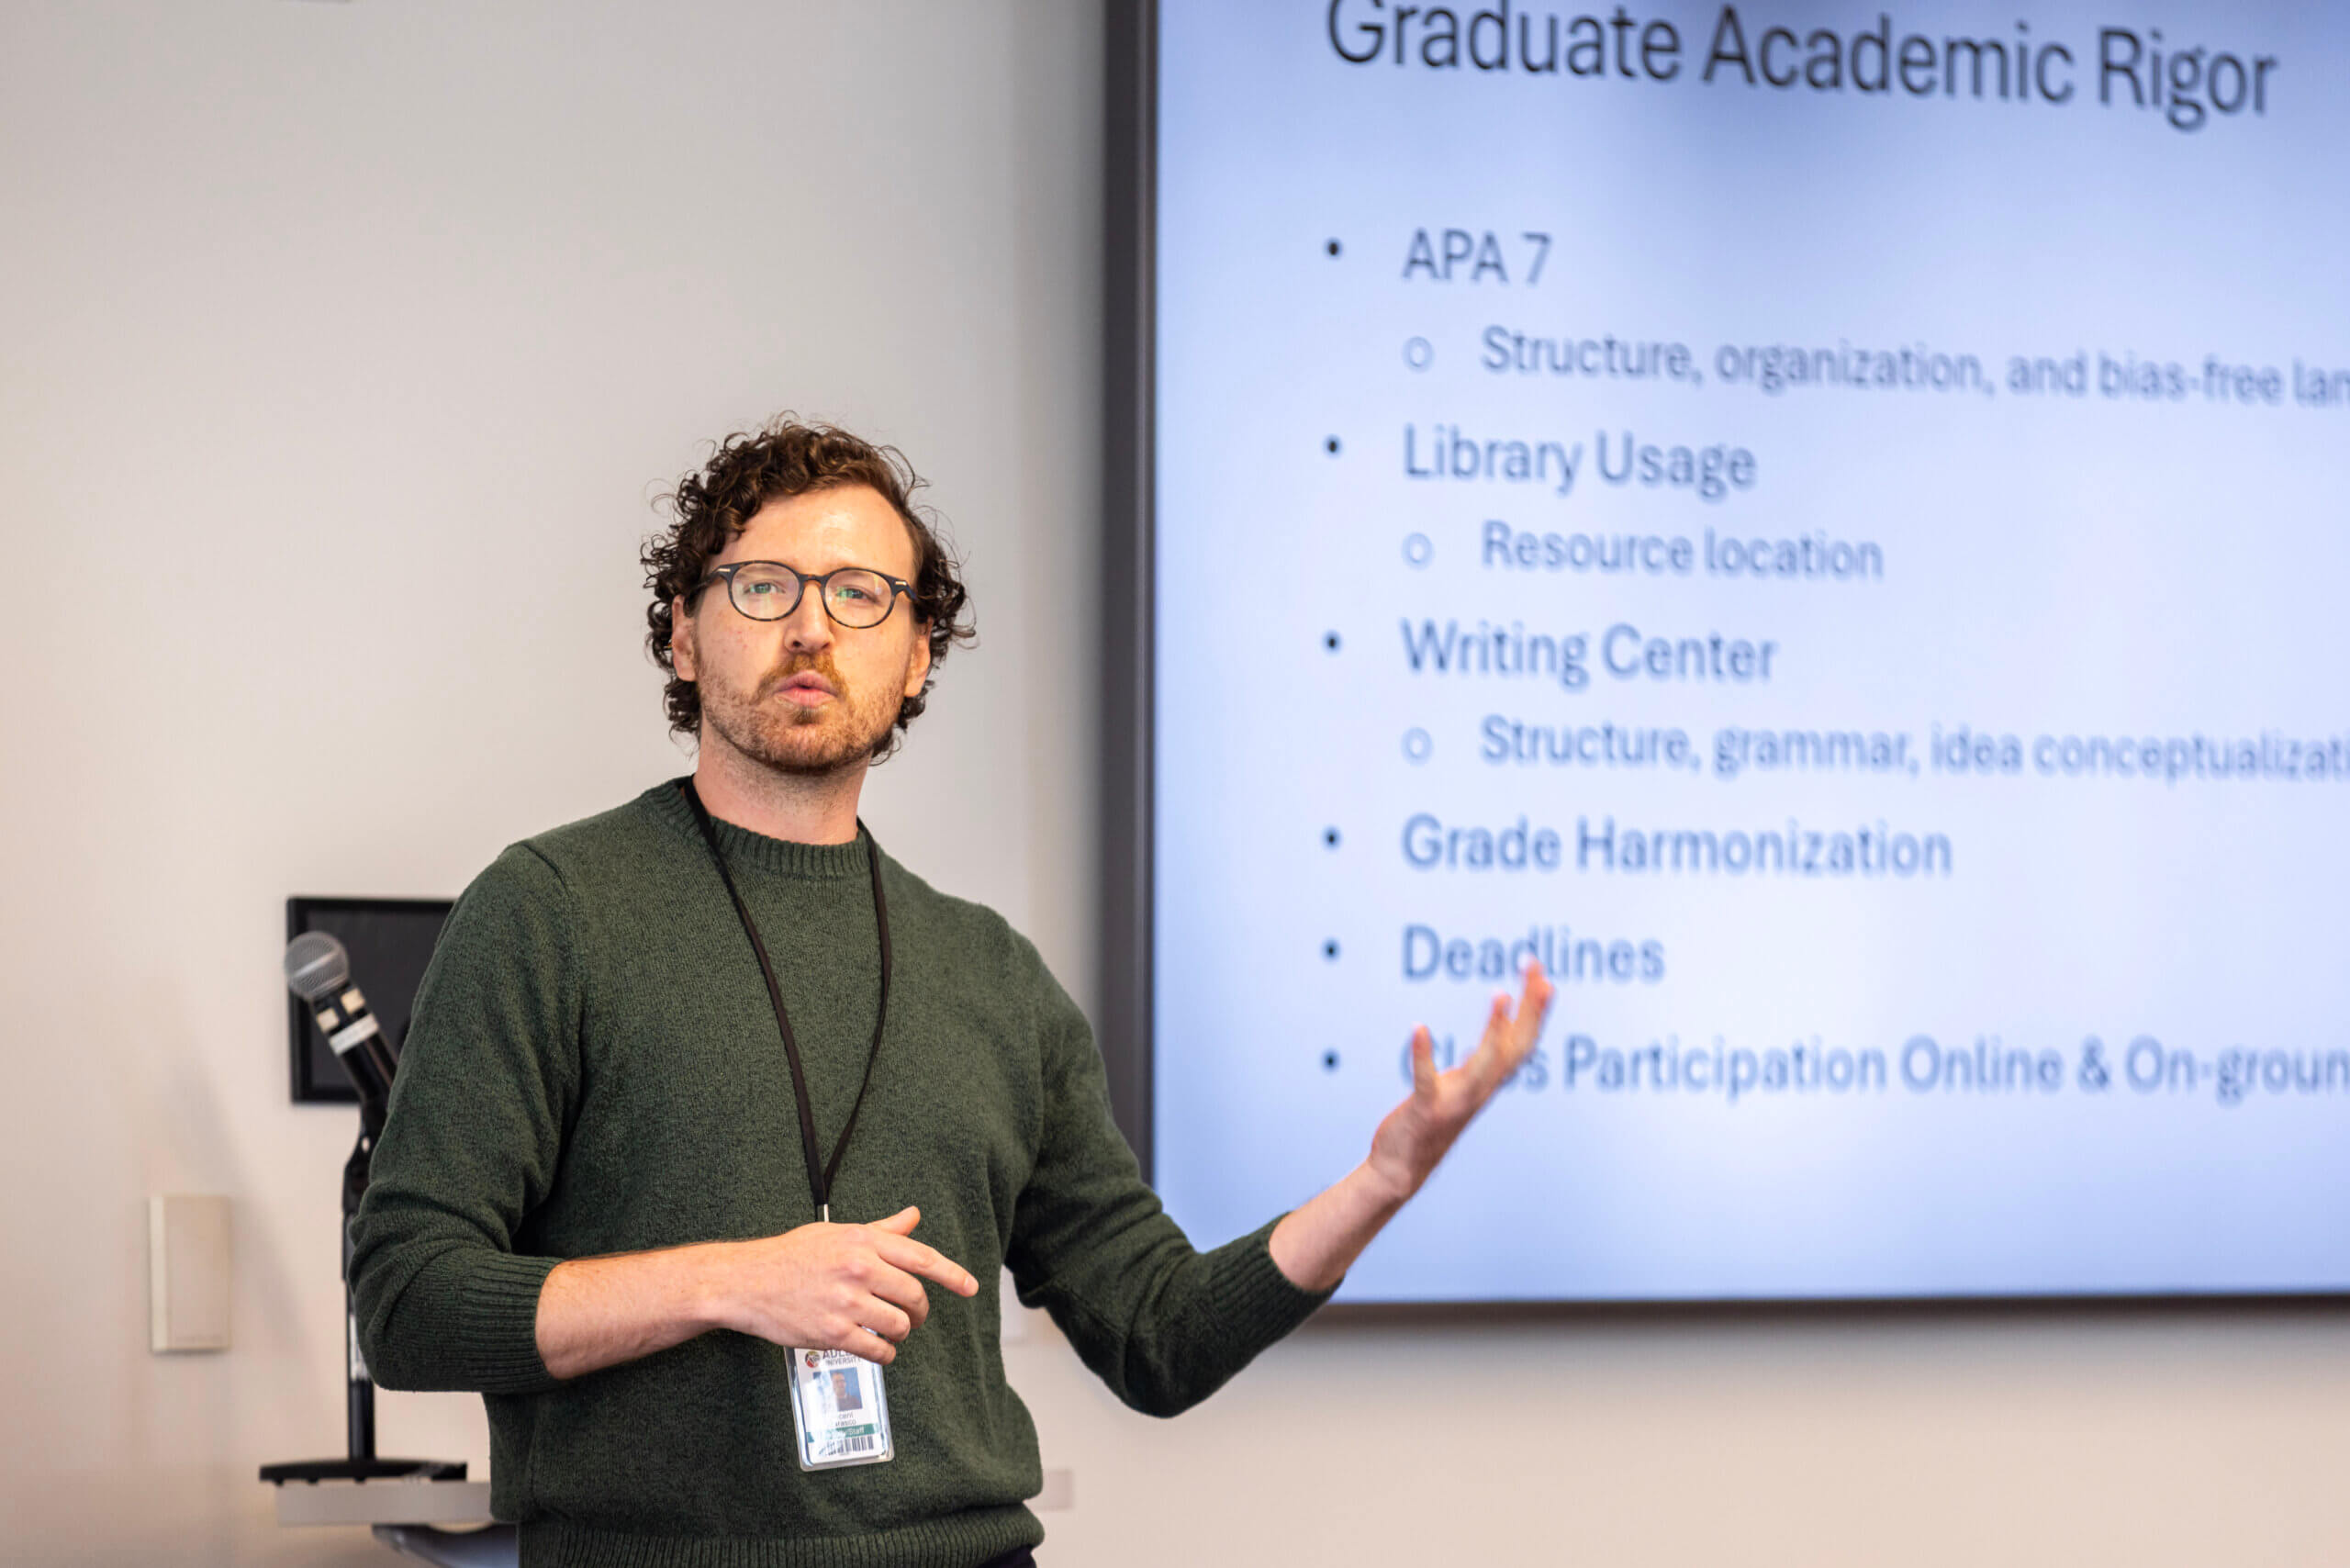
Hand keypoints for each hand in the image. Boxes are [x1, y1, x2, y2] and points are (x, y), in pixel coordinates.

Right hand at [711, 1206, 977, 1364]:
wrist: (747, 1281)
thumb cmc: (791, 1255)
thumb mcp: (838, 1233)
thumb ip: (881, 1230)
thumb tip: (912, 1217)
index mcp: (863, 1241)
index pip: (922, 1257)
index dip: (952, 1275)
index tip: (970, 1287)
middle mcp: (859, 1269)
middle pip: (915, 1296)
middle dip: (921, 1311)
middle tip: (915, 1316)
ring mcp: (846, 1303)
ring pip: (899, 1326)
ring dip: (901, 1333)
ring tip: (891, 1331)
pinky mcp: (833, 1333)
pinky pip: (877, 1351)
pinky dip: (885, 1354)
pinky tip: (879, 1350)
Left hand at [1365, 963, 1553, 1203]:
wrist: (1402, 1171)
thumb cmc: (1431, 1124)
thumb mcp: (1463, 1087)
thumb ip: (1482, 1062)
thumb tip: (1500, 1030)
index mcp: (1487, 1083)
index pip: (1522, 1042)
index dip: (1535, 1010)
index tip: (1542, 974)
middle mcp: (1479, 1092)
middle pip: (1515, 1048)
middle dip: (1530, 1009)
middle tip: (1538, 971)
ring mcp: (1455, 1102)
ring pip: (1484, 1065)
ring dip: (1495, 1030)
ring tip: (1501, 994)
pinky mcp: (1425, 1111)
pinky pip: (1427, 1080)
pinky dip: (1423, 1055)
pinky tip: (1419, 1028)